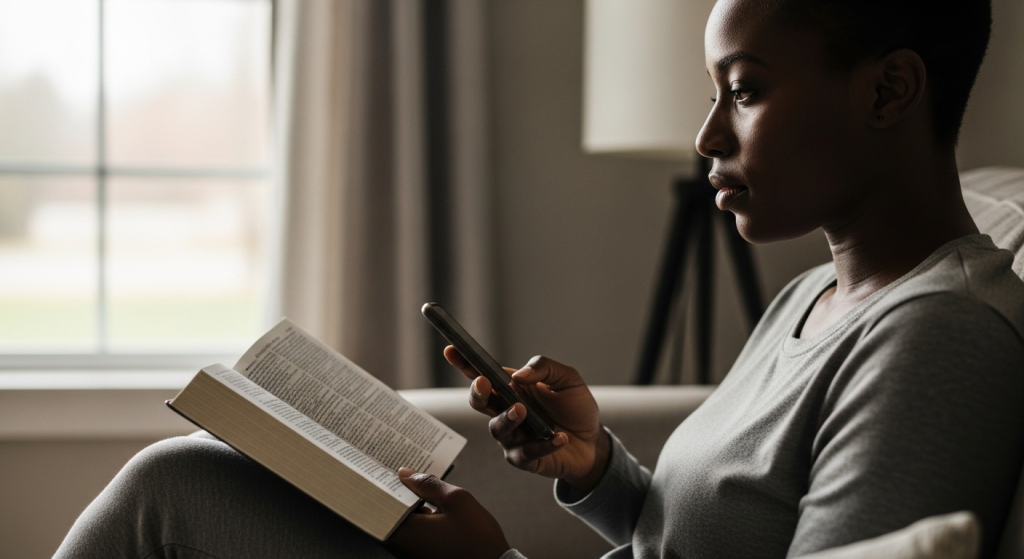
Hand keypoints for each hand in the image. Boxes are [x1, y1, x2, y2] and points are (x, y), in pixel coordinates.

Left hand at [387, 468, 509, 558]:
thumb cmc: (477, 537)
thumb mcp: (456, 500)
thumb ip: (428, 484)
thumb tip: (405, 475)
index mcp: (406, 532)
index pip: (383, 503)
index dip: (385, 484)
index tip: (389, 470)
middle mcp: (403, 546)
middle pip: (391, 513)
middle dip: (398, 493)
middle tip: (406, 474)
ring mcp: (412, 553)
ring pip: (403, 523)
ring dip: (410, 506)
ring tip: (421, 488)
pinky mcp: (423, 556)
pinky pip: (414, 534)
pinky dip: (419, 519)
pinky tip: (432, 507)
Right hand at [445, 347, 610, 493]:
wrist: (593, 442)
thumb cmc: (576, 408)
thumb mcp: (567, 379)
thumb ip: (544, 368)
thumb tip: (519, 375)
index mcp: (512, 388)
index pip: (483, 373)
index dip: (465, 362)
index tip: (451, 350)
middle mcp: (506, 411)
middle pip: (479, 401)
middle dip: (477, 392)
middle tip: (484, 383)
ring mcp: (513, 436)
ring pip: (497, 428)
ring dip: (507, 418)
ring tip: (522, 411)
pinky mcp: (525, 458)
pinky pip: (526, 452)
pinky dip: (543, 444)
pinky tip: (560, 437)